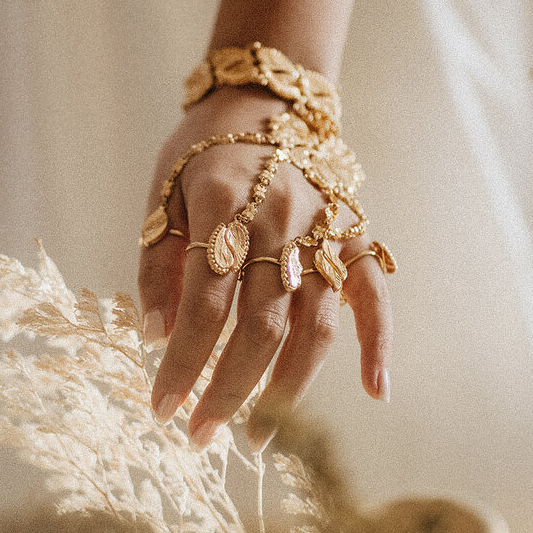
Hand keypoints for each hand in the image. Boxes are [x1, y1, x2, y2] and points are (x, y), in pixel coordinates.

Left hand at [138, 88, 392, 448]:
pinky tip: (376, 390)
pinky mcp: (355, 234)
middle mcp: (280, 220)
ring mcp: (324, 230)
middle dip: (230, 390)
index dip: (182, 361)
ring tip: (261, 435)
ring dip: (289, 386)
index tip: (161, 409)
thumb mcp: (162, 191)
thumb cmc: (204, 148)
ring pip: (315, 323)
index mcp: (223, 205)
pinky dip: (379, 341)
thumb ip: (158, 261)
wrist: (268, 96)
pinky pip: (374, 293)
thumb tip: (153, 334)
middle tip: (202, 436)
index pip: (202, 303)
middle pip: (261, 324)